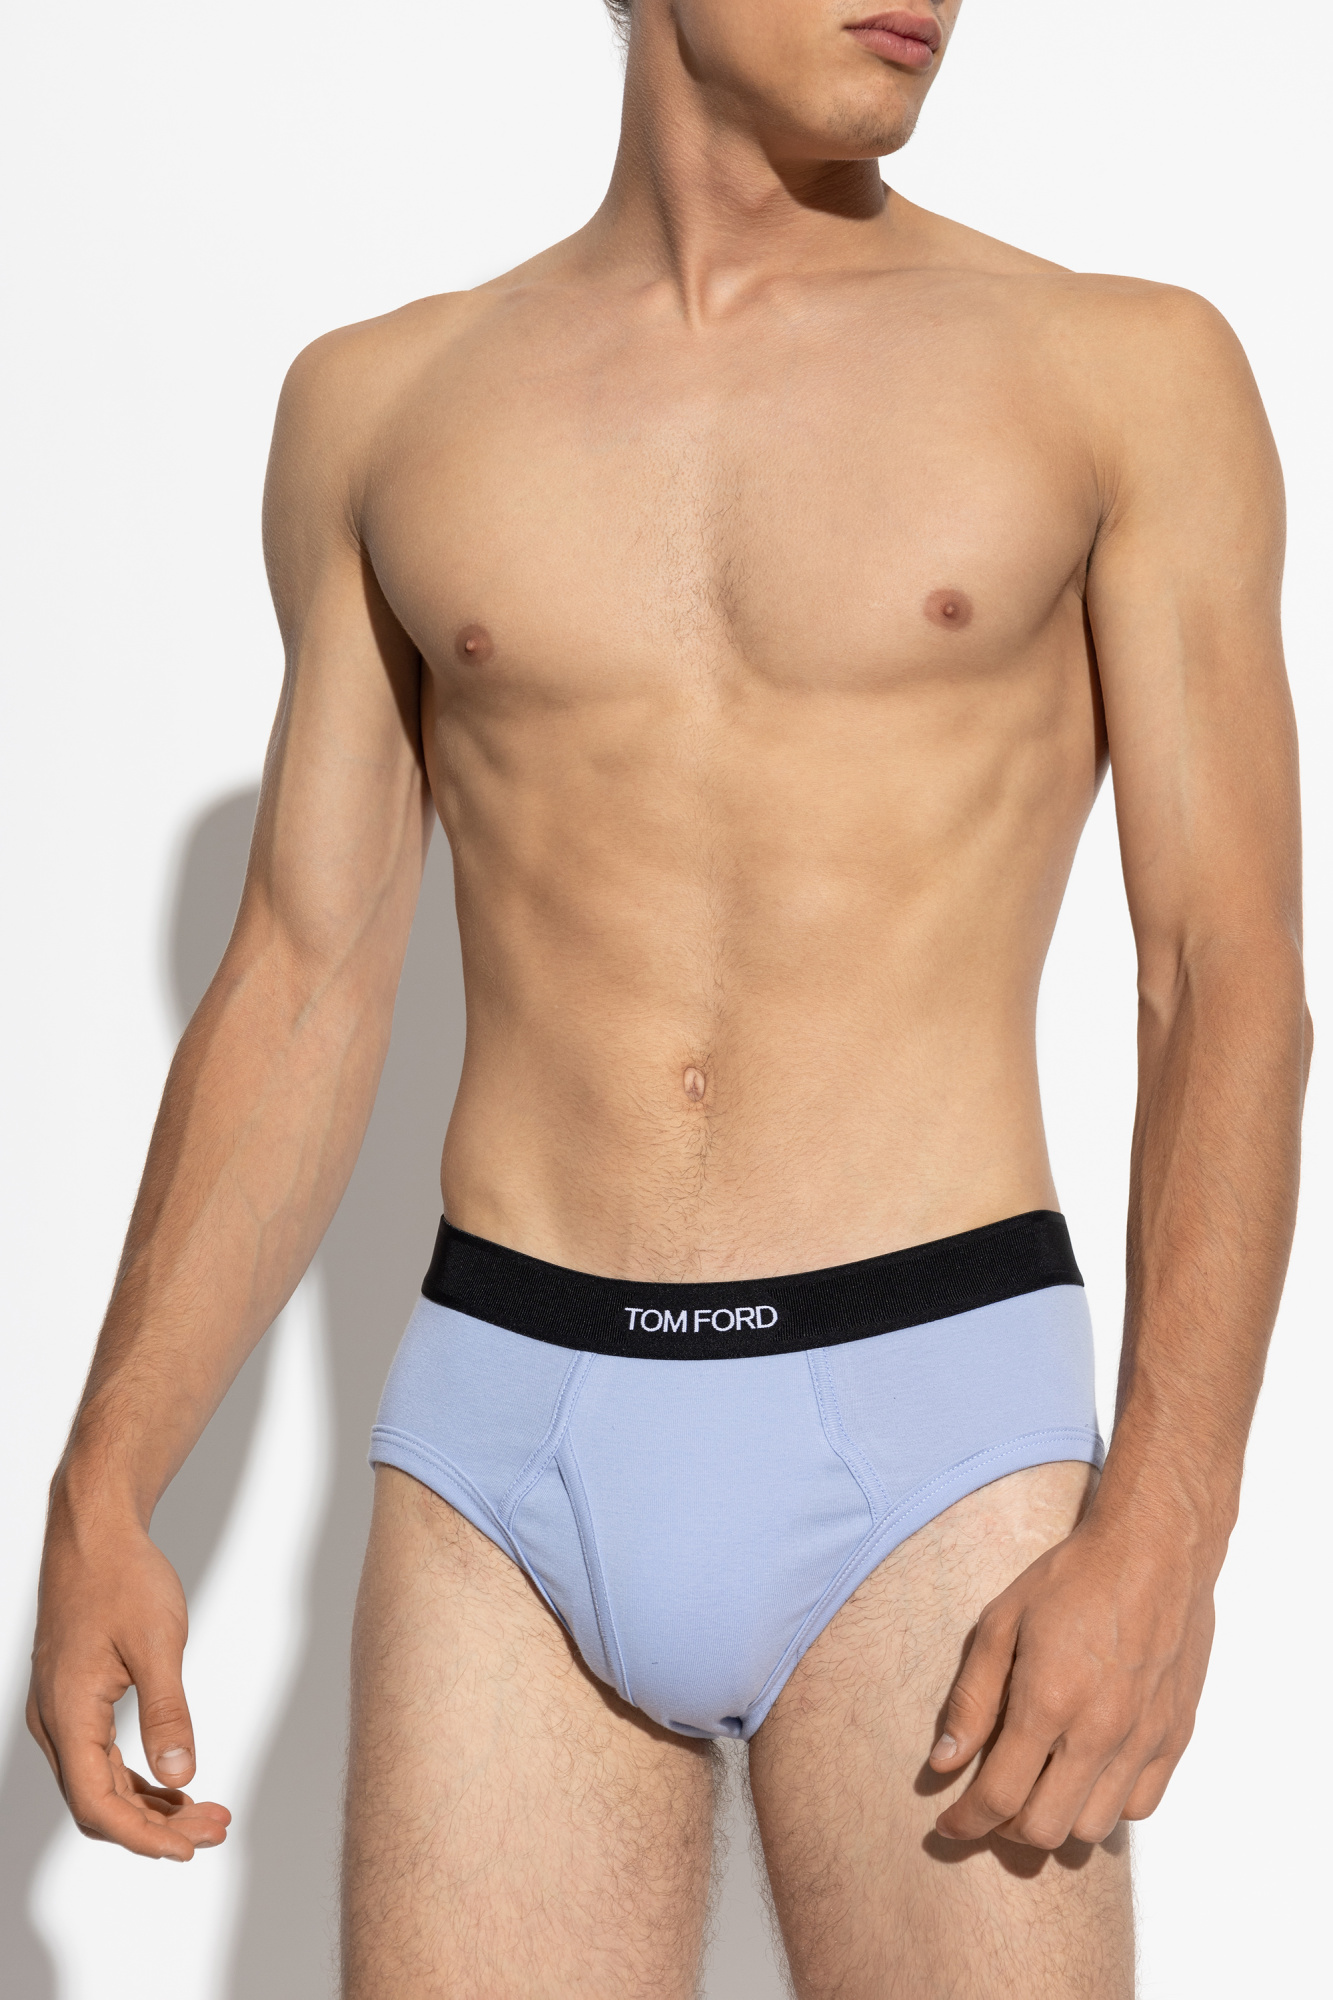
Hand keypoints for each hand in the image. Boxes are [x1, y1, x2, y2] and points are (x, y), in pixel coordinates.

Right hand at [27, 1483, 230, 1859]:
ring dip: (148, 1806)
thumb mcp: (156, 1643)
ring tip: (204, 1814)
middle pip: (97, 1802)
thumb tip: (181, 1776)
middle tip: (213, 1829)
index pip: (96, 1803)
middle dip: (155, 1826)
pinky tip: (173, 1785)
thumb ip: (168, 1713)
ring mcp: (60, 1711)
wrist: (94, 1533)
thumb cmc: (121, 1577)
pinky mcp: (73, 1699)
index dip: (141, 1836)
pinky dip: (135, 1779)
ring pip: (99, 1783)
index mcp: (68, 1711)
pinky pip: (99, 1757)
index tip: (186, 1849)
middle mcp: (54, 1720)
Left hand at [928, 1503, 1216, 1847]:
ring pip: (1093, 1829)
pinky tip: (1086, 1774)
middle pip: (1045, 1830)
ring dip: (1057, 1821)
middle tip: (991, 1802)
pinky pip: (1139, 1807)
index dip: (966, 1822)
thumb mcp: (1001, 1622)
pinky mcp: (1176, 1737)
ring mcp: (1143, 1740)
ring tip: (1038, 1787)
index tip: (948, 1825)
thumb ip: (971, 1699)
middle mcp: (1099, 1732)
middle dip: (1005, 1828)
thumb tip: (942, 1764)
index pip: (998, 1798)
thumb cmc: (1071, 1578)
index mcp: (1048, 1701)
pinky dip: (1106, 1806)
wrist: (1155, 1550)